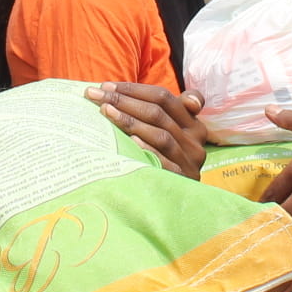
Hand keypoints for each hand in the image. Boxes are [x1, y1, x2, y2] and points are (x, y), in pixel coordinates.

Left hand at [88, 82, 212, 177]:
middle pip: (158, 113)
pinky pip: (164, 162)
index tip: (105, 86)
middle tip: (96, 95)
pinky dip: (147, 149)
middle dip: (124, 101)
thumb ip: (169, 112)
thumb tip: (185, 97)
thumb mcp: (170, 135)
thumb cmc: (164, 162)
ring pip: (161, 135)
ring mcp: (190, 163)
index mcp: (194, 125)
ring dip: (130, 121)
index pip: (164, 98)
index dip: (134, 90)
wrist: (174, 205)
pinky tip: (129, 141)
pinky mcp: (182, 181)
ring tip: (105, 112)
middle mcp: (195, 142)